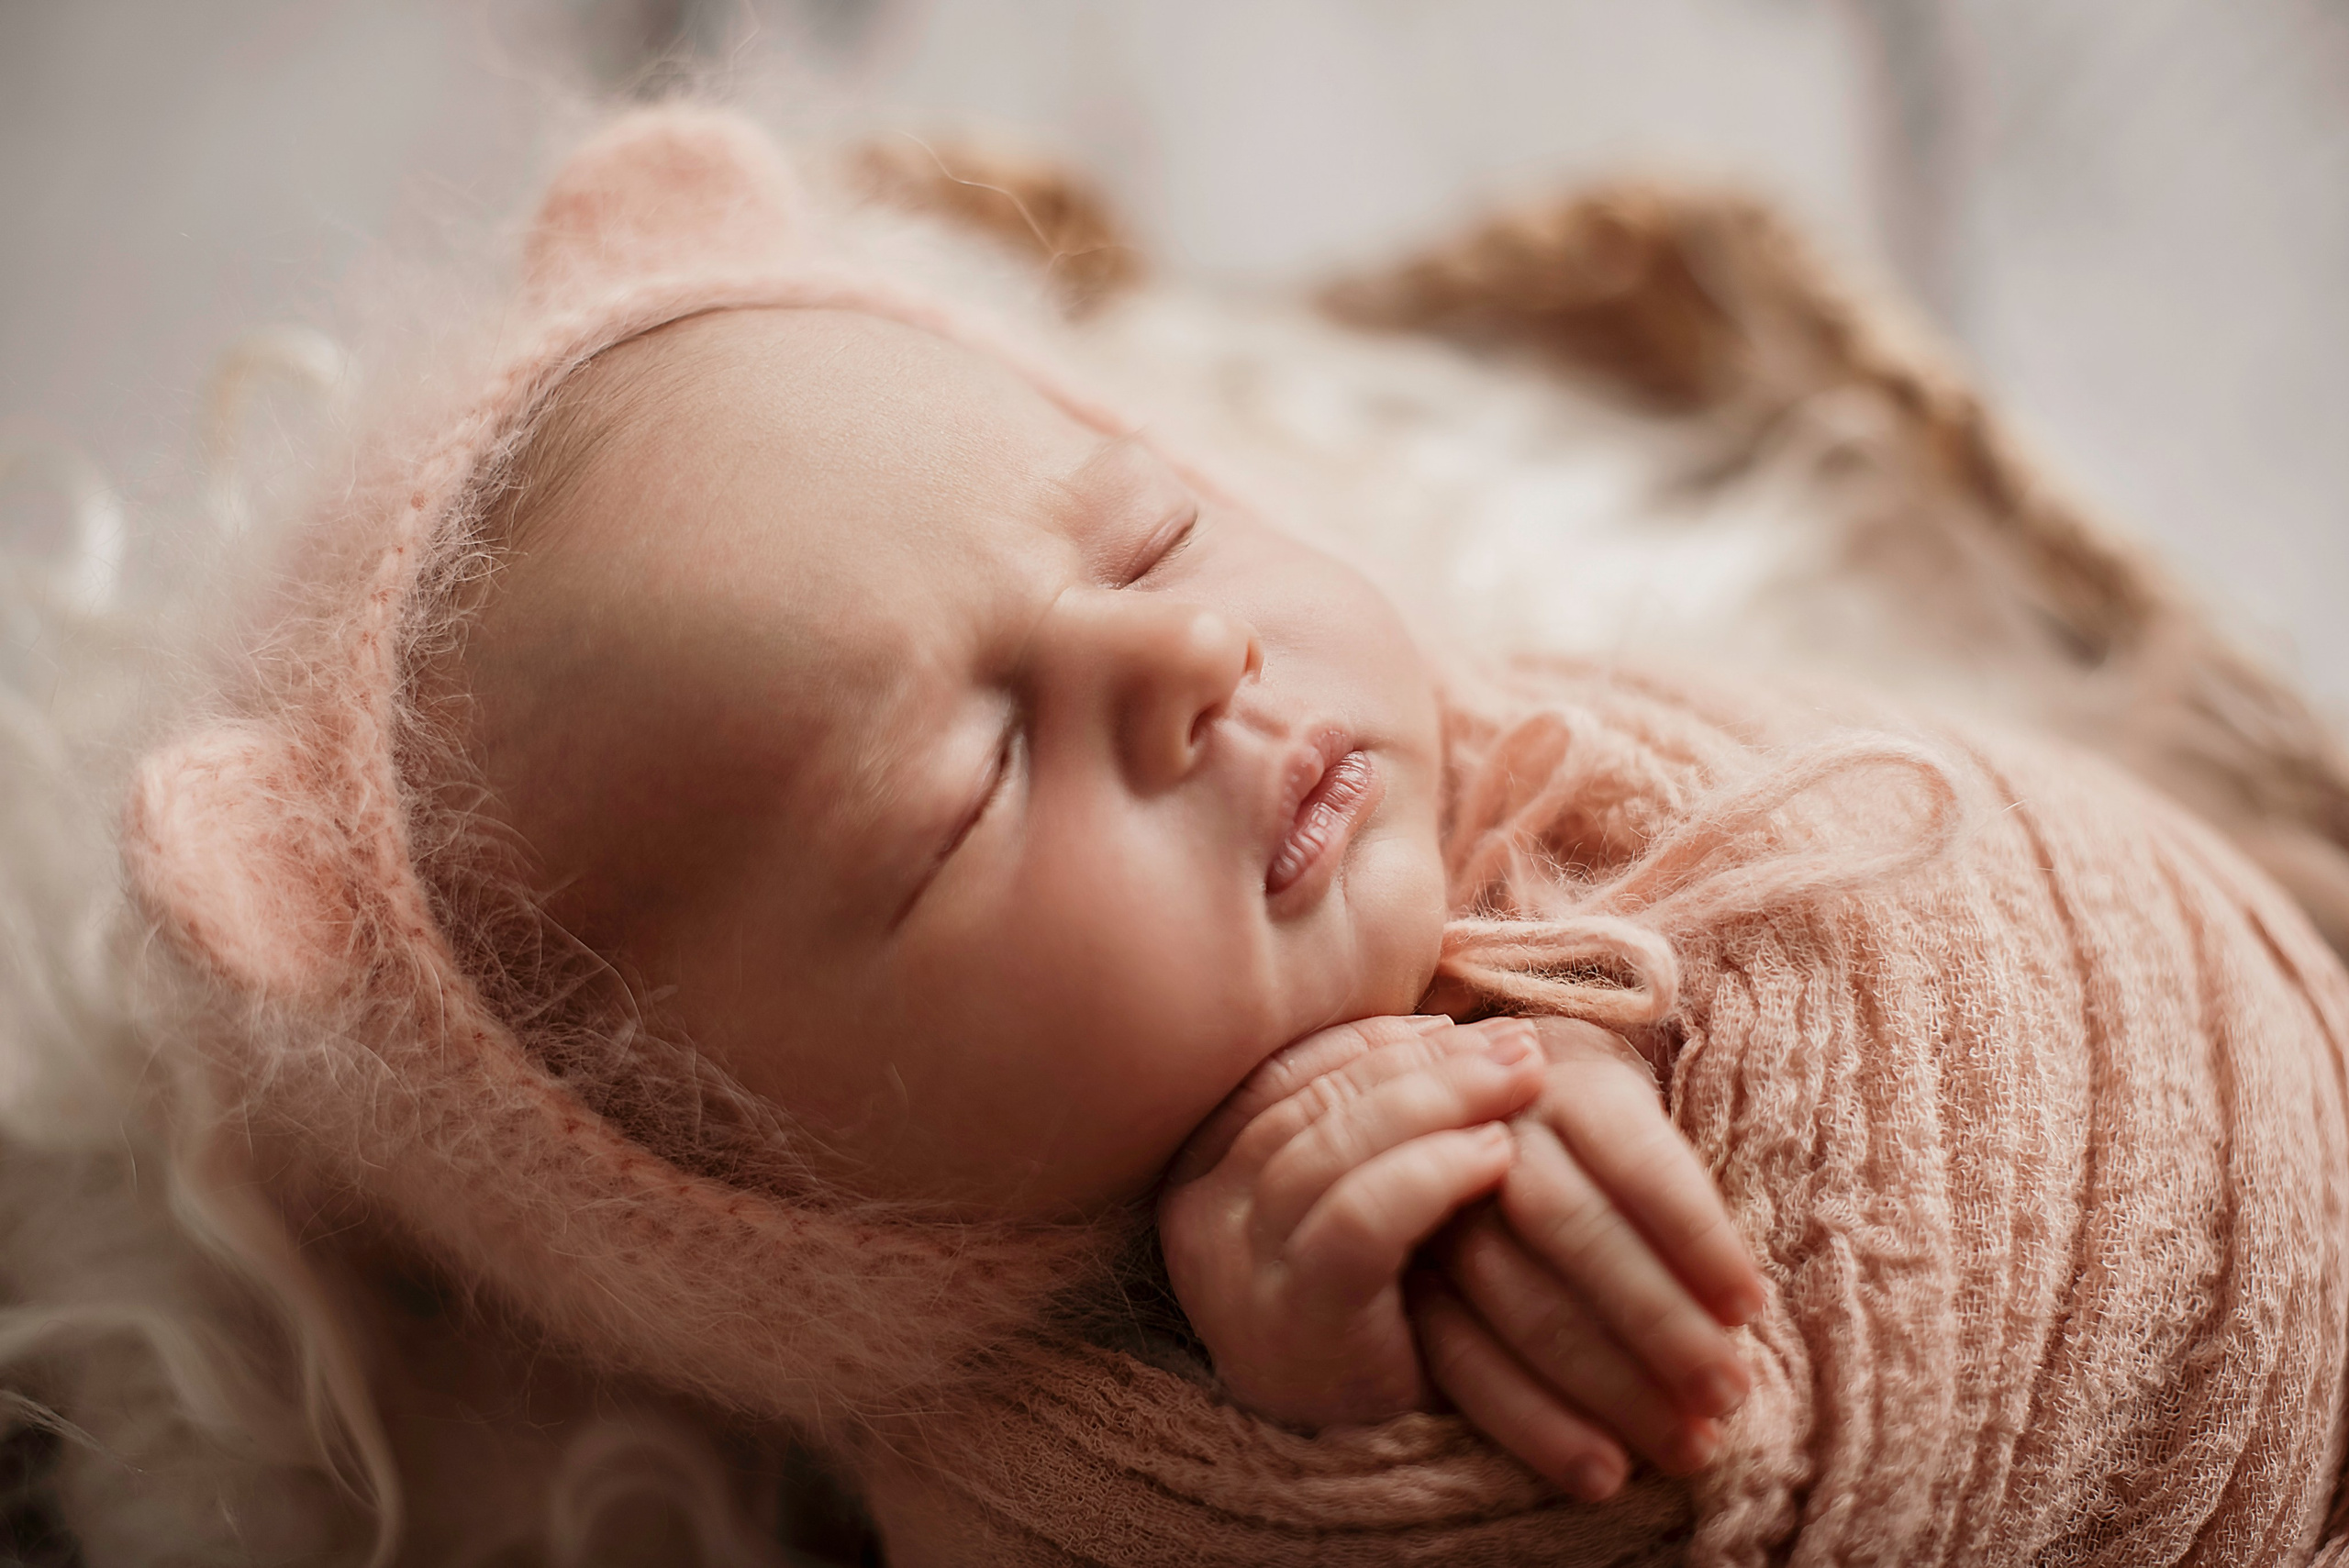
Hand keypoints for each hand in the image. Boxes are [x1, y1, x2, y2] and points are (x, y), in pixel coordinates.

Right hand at [1158, 1014, 1547, 1428]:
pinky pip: (1361, 1222)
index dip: (1379, 1039)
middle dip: (1423, 1060)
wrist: (1359, 1470)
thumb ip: (1363, 1124)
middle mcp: (1200, 1215)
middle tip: (1515, 1045)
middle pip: (1312, 1099)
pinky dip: (1431, 1175)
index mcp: (1200, 1171)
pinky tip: (1494, 1158)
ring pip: (1333, 1147)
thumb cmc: (1373, 1317)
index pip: (1287, 1072)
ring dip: (1441, 1101)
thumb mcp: (1348, 1205)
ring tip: (1520, 1085)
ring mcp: (1238, 1270)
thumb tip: (1443, 1020)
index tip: (1459, 1024)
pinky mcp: (1296, 1321)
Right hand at [1411, 1018, 1766, 1501]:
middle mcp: (1495, 1131)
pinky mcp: (1403, 1276)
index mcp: (1572, 1085)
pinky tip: (1596, 1473)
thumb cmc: (1606, 1146)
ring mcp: (1434, 1203)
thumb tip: (1740, 1311)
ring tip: (1682, 1448)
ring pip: (1510, 1294)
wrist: (1489, 1117)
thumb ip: (1681, 1199)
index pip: (1636, 1158)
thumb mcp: (1649, 1133)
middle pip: (1568, 1225)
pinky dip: (1531, 1422)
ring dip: (1604, 1383)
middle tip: (1727, 1395)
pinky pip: (1456, 1356)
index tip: (1750, 1308)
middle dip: (1655, 1320)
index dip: (1695, 1235)